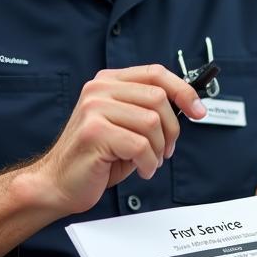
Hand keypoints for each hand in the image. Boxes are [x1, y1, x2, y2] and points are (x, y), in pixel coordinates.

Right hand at [30, 64, 207, 215]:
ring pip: (151, 123)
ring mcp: (94, 110)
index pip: (156, 73)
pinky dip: (149, 163)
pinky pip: (140, 146)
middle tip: (165, 150)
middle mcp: (99, 90)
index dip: (183, 90)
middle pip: (158, 98)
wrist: (58, 183)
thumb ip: (149, 110)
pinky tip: (141, 169)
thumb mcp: (127, 125)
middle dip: (171, 129)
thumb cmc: (97, 157)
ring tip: (149, 161)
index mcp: (108, 82)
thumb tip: (189, 105)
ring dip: (159, 149)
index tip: (198, 110)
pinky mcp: (94, 133)